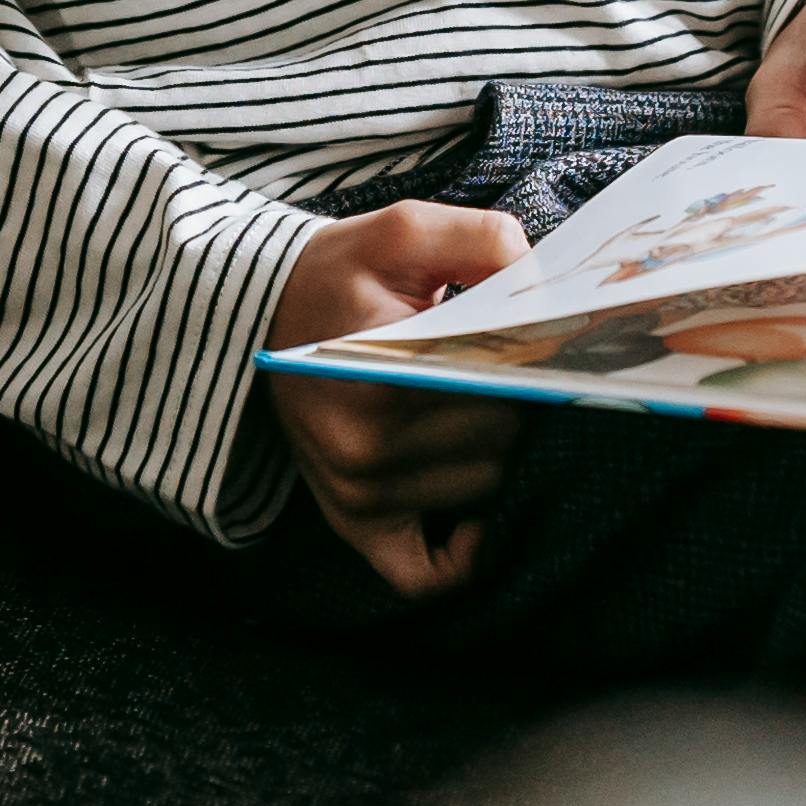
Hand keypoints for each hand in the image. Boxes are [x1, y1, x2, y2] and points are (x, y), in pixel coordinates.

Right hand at [263, 202, 524, 598]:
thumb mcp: (406, 230)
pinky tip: (474, 512)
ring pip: (485, 492)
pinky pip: (428, 575)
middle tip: (506, 369)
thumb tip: (544, 286)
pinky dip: (464, 553)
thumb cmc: (344, 272)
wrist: (260, 312)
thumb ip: (482, 240)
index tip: (540, 343)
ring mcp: (357, 493)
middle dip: (518, 402)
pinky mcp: (353, 524)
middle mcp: (365, 446)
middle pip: (504, 441)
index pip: (505, 387)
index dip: (534, 363)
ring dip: (497, 457)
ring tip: (477, 409)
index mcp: (380, 374)